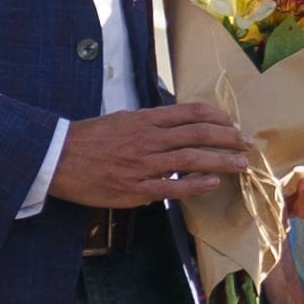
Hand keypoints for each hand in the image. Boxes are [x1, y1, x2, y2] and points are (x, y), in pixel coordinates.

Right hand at [50, 101, 256, 210]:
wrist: (56, 159)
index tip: (232, 124)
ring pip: (191, 160)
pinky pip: (172, 187)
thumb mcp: (121, 120)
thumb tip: (177, 125)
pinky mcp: (135, 189)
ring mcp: (143, 165)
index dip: (217, 118)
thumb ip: (150, 123)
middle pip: (198, 134)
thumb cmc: (88, 139)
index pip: (190, 113)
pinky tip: (213, 183)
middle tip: (247, 144)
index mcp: (144, 119)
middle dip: (228, 139)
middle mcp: (148, 139)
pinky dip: (195, 185)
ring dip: (221, 161)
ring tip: (241, 164)